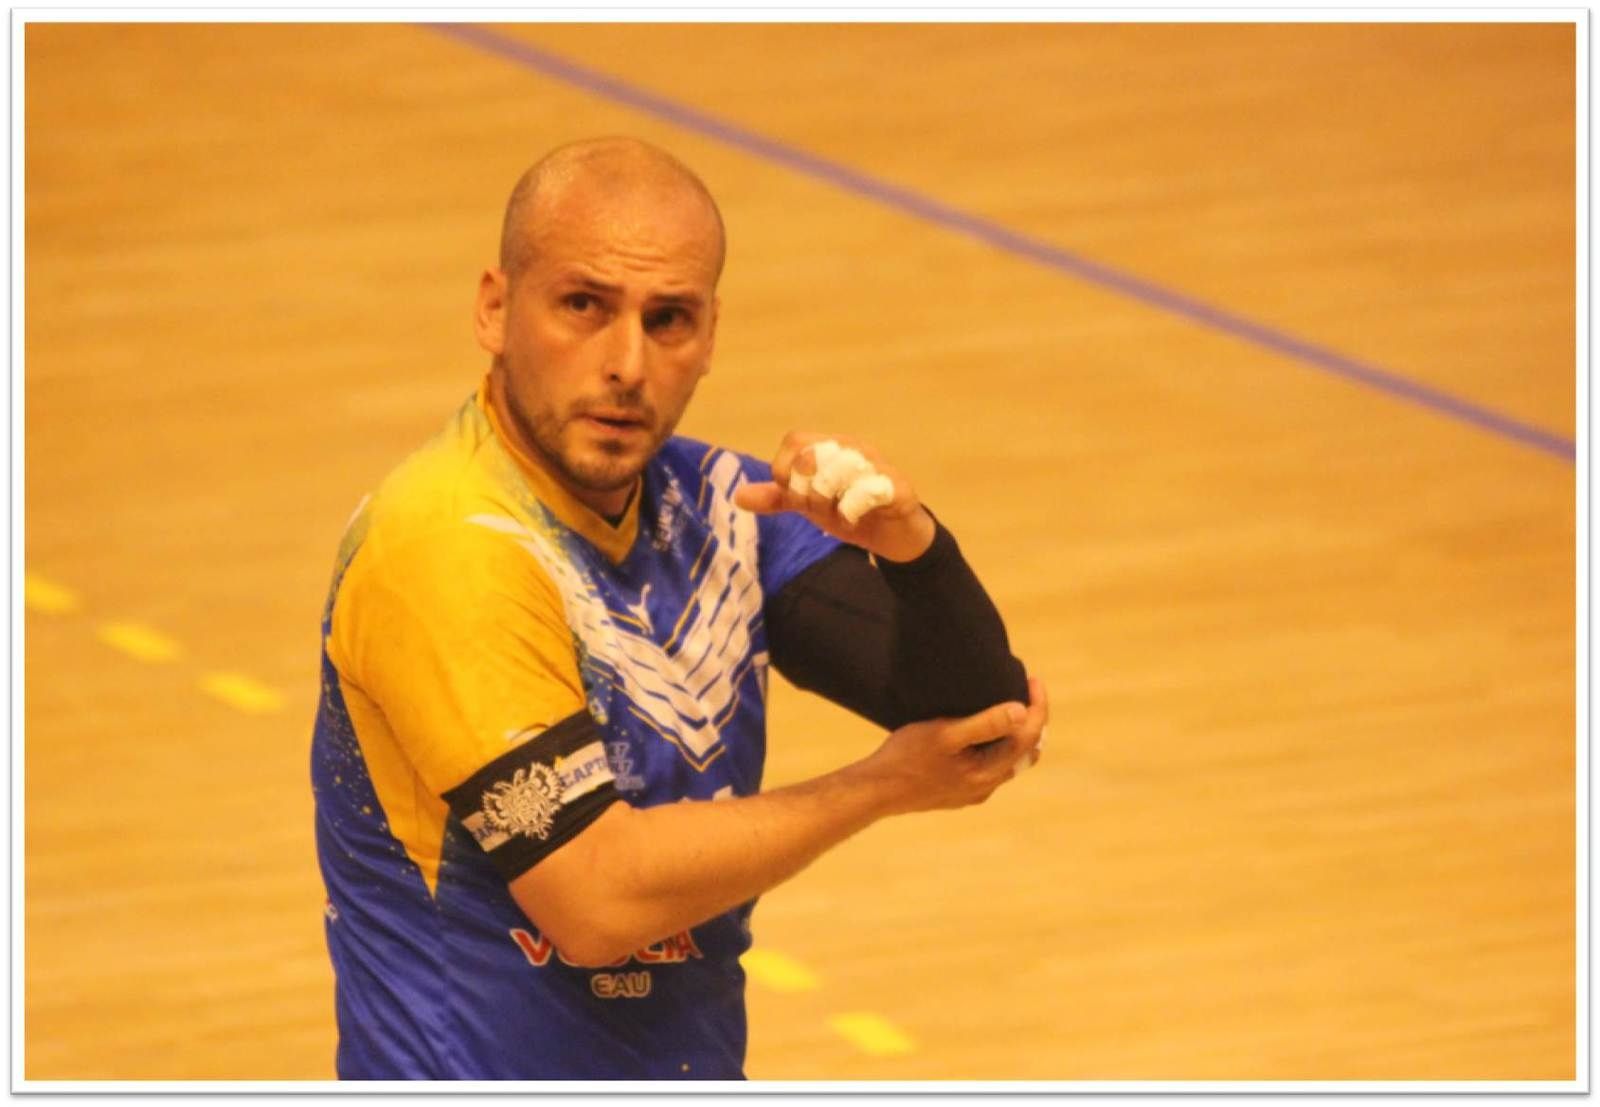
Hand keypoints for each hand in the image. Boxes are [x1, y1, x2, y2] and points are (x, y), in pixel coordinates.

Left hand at [732, 431, 936, 562]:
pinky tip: (854, 522)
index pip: (794, 440)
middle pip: (810, 455)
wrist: (896, 537)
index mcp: (831, 446)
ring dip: (828, 502)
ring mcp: (877, 464)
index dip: (785, 470)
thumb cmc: (852, 512)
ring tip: (838, 517)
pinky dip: (851, 512)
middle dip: (805, 491)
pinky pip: (865, 491)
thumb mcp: (809, 506)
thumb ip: (778, 498)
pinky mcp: (897, 486)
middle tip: (816, 511)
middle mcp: (854, 448)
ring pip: (836, 471)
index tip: (794, 497)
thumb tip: (738, 496)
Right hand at [863, 676, 1049, 814]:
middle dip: (1034, 720)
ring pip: (1011, 762)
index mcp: (988, 771)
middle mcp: (986, 786)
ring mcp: (974, 792)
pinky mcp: (960, 792)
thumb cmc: (906, 758)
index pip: (1030, 736)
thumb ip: (985, 724)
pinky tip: (987, 735)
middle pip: (1027, 751)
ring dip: (1018, 735)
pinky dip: (1000, 747)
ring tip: (1013, 706)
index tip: (1034, 679)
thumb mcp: (944, 733)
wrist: (876, 790)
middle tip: (1028, 690)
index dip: (1038, 706)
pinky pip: (993, 768)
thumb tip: (1022, 712)